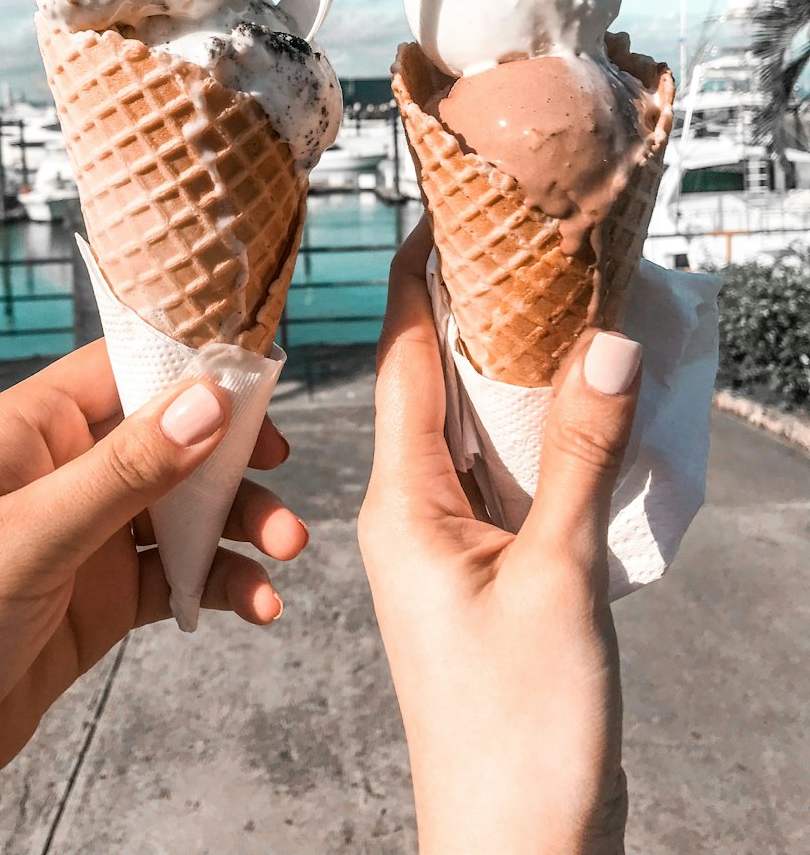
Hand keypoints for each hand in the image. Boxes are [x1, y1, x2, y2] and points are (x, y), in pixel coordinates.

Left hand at [0, 340, 306, 854]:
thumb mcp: (30, 540)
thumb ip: (124, 471)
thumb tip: (208, 401)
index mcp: (29, 431)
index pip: (124, 369)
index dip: (194, 370)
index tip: (261, 384)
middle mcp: (61, 474)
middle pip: (169, 441)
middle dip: (232, 461)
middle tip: (283, 476)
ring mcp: (83, 538)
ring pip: (182, 510)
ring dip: (237, 527)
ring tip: (284, 554)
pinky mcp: (98, 599)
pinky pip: (175, 576)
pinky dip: (218, 584)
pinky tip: (251, 605)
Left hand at [358, 224, 640, 854]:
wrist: (518, 847)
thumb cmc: (518, 729)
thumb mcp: (557, 575)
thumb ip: (580, 456)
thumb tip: (603, 343)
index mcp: (400, 503)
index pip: (403, 364)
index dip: (420, 285)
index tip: (436, 214)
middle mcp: (409, 514)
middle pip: (432, 389)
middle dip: (469, 318)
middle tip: (510, 246)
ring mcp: (443, 548)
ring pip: (468, 435)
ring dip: (503, 377)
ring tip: (547, 308)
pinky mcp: (479, 578)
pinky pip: (496, 483)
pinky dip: (530, 439)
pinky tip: (570, 413)